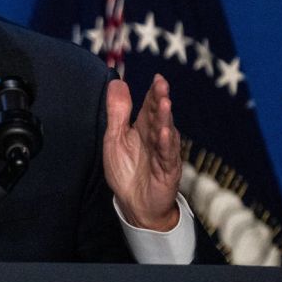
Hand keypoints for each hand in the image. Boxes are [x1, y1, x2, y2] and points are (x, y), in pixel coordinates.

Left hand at [102, 74, 181, 230]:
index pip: (149, 106)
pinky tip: (164, 133)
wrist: (135, 204)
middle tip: (162, 84)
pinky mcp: (167, 170)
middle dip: (160, 99)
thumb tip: (117, 82)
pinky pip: (166, 155)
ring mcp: (163, 153)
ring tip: (164, 103)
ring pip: (165, 132)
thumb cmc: (126, 171)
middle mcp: (156, 137)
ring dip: (164, 118)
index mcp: (143, 128)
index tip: (157, 77)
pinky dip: (165, 144)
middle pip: (159, 115)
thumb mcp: (115, 138)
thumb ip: (117, 112)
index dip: (153, 92)